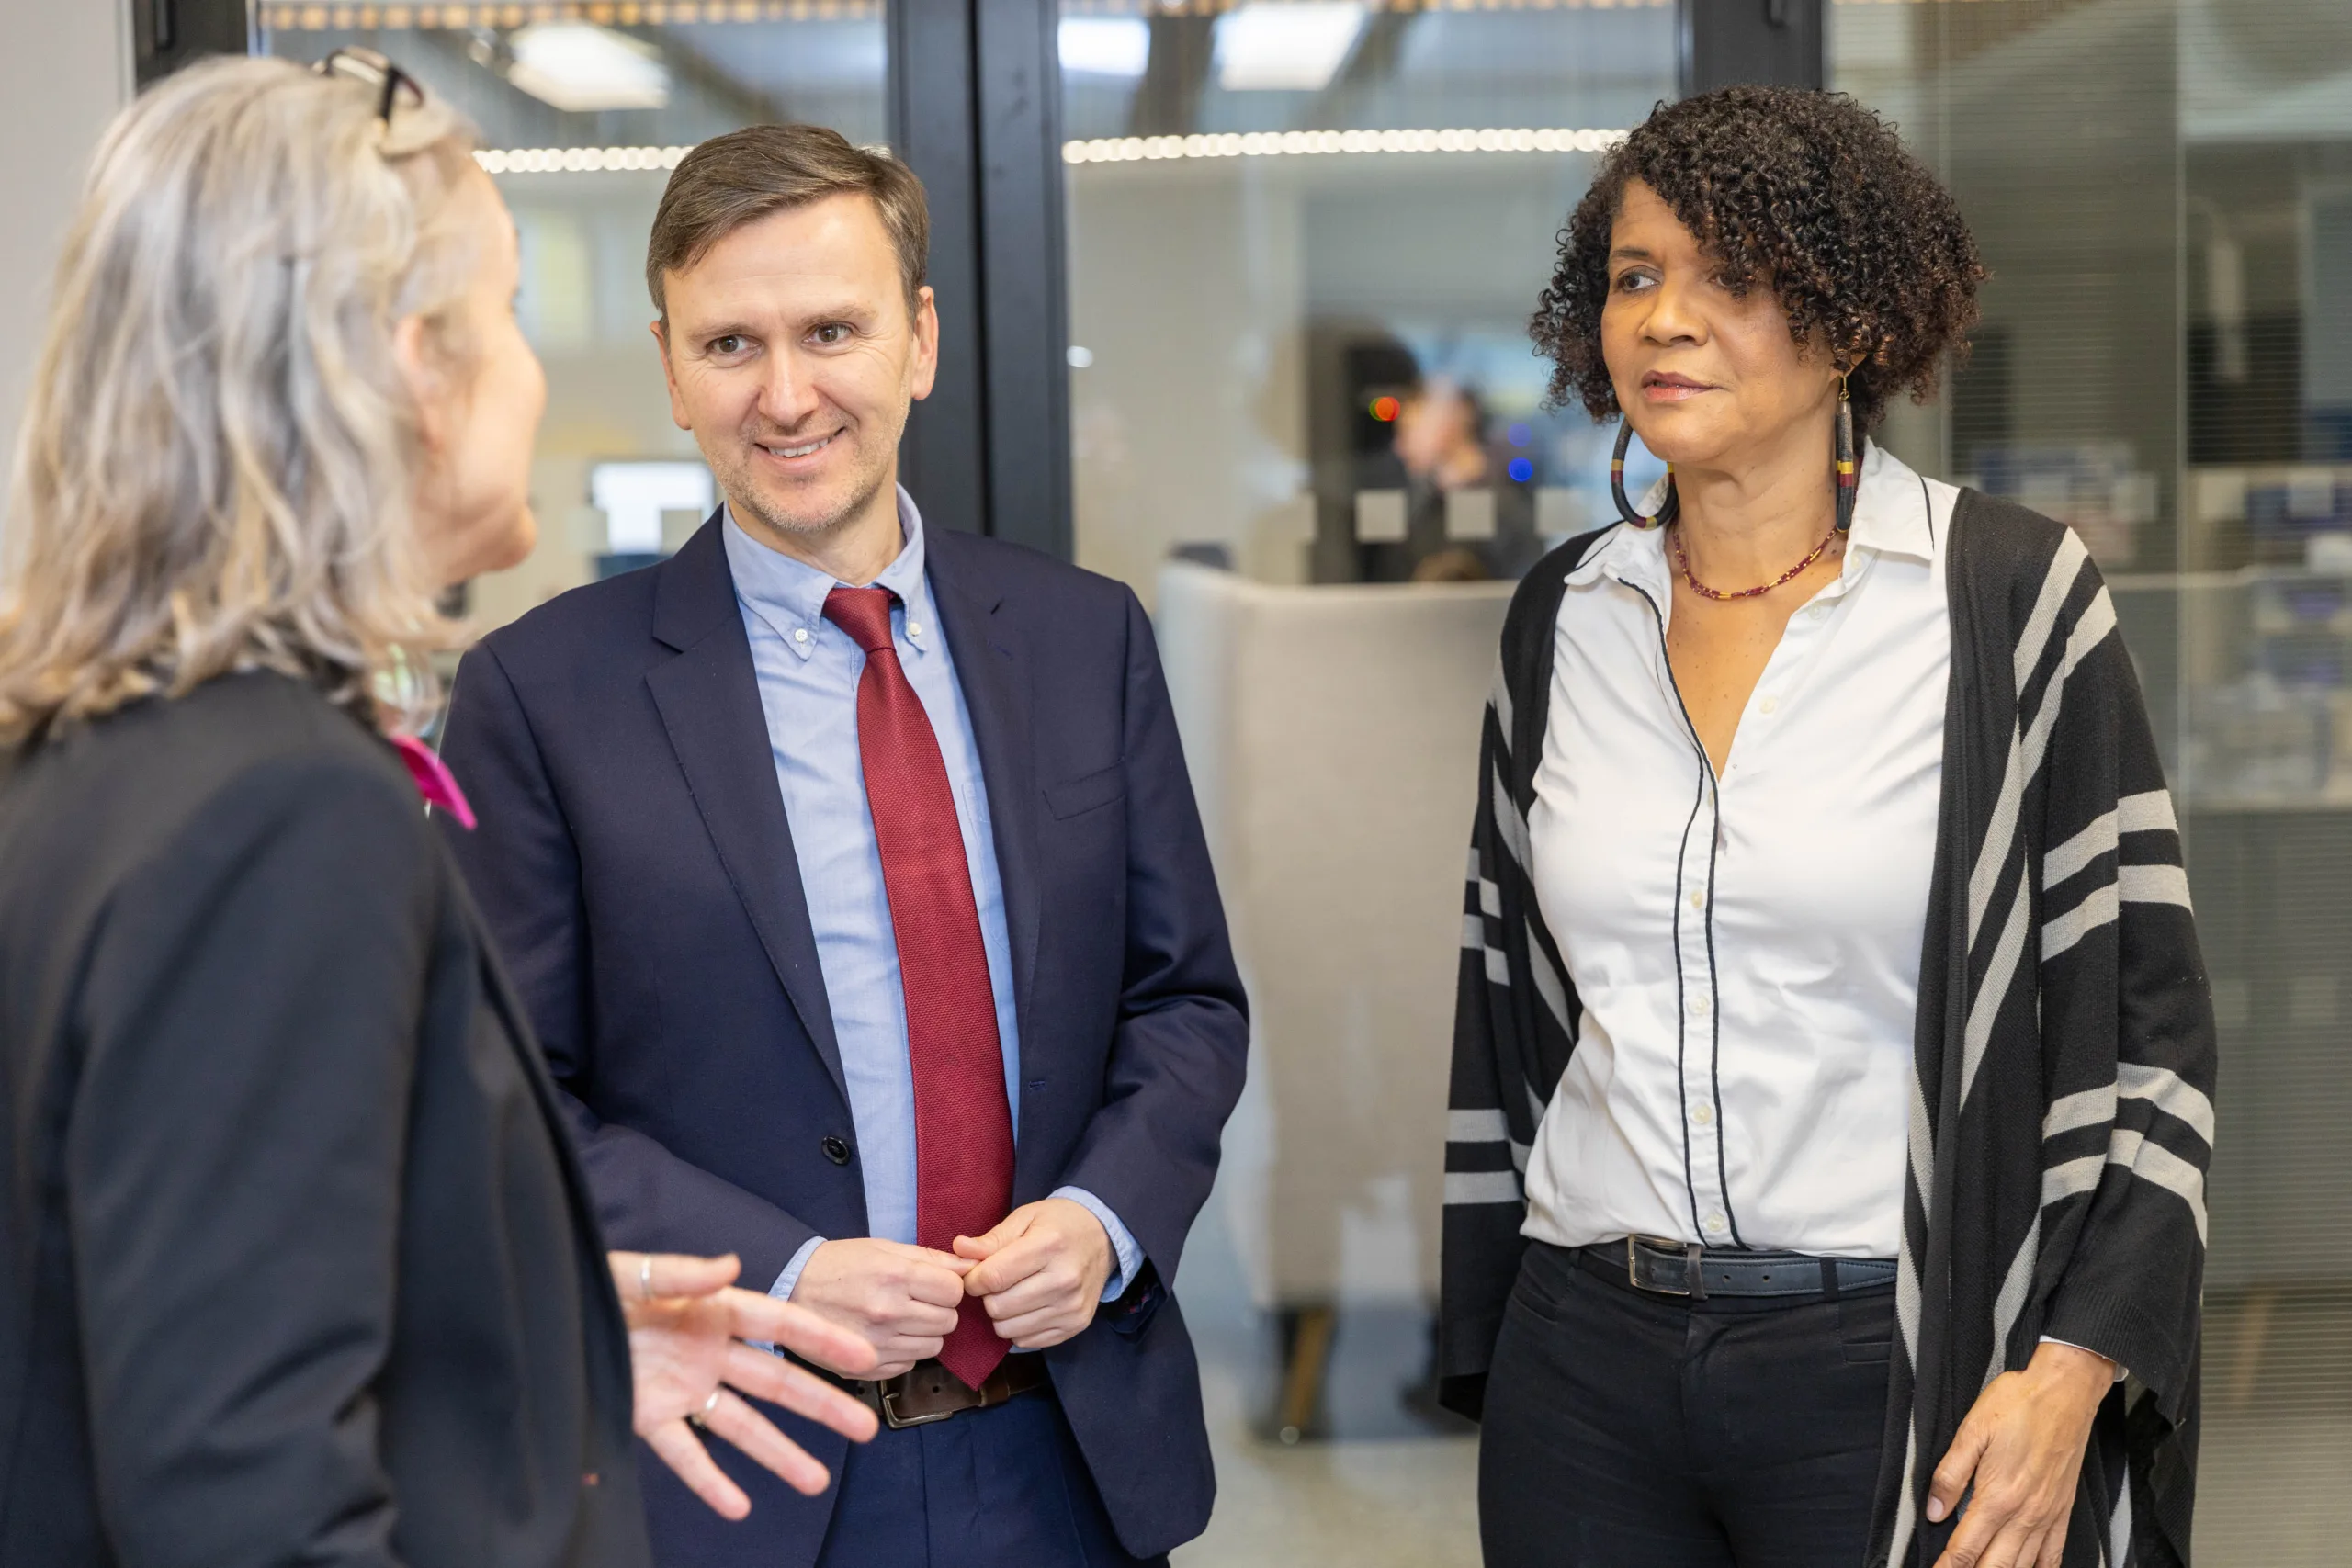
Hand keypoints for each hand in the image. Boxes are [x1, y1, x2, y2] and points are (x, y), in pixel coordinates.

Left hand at [611, 1252, 880, 1520]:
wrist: (543, 1318)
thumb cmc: (590, 1287)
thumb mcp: (633, 1274)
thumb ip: (682, 1274)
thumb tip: (731, 1266)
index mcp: (712, 1310)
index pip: (779, 1325)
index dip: (822, 1339)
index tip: (863, 1355)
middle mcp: (707, 1352)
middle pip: (776, 1383)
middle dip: (822, 1405)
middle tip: (865, 1428)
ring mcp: (682, 1388)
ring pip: (742, 1425)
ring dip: (778, 1454)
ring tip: (814, 1481)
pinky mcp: (649, 1417)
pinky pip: (685, 1454)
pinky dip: (709, 1481)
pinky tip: (737, 1506)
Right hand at [790, 1238, 973, 1379]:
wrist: (791, 1289)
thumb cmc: (838, 1265)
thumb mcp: (883, 1248)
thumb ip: (929, 1258)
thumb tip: (969, 1266)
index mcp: (895, 1278)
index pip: (954, 1291)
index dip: (949, 1286)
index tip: (935, 1284)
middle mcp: (888, 1314)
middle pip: (949, 1321)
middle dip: (940, 1310)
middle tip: (918, 1301)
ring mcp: (877, 1345)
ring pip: (934, 1347)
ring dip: (925, 1333)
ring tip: (902, 1318)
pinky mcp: (866, 1369)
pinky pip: (909, 1365)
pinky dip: (905, 1352)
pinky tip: (887, 1335)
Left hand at [955, 1197, 1113, 1349]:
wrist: (1103, 1236)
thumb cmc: (1059, 1224)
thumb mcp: (1025, 1218)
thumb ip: (992, 1239)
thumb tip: (959, 1249)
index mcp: (1049, 1246)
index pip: (993, 1277)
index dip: (972, 1279)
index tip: (974, 1273)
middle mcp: (1065, 1280)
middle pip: (998, 1307)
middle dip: (988, 1296)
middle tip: (998, 1281)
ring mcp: (1072, 1307)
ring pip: (1009, 1329)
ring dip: (1002, 1314)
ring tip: (1013, 1293)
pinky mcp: (1076, 1325)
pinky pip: (1026, 1341)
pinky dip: (1019, 1327)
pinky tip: (1028, 1306)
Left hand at [1926, 1340, 2114, 1567]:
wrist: (2065, 1393)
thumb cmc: (2018, 1405)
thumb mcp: (1972, 1431)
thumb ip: (1950, 1475)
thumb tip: (1933, 1511)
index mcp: (1997, 1497)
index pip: (1965, 1549)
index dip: (1947, 1566)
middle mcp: (2024, 1515)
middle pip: (1995, 1566)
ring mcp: (2047, 1516)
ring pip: (2023, 1567)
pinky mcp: (2063, 1512)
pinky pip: (2053, 1556)